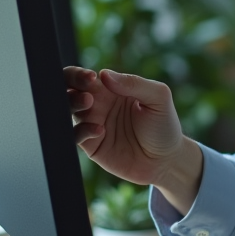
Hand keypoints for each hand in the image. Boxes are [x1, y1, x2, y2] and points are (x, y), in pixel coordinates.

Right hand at [66, 66, 203, 212]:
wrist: (166, 160)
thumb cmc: (164, 125)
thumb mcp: (158, 98)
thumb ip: (134, 84)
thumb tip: (104, 74)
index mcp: (111, 89)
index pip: (85, 77)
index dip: (80, 74)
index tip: (91, 78)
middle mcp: (98, 105)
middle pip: (69, 90)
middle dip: (70, 86)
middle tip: (87, 92)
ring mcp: (92, 125)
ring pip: (67, 111)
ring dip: (73, 105)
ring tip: (89, 104)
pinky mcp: (92, 146)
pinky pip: (75, 136)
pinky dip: (81, 131)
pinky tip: (100, 130)